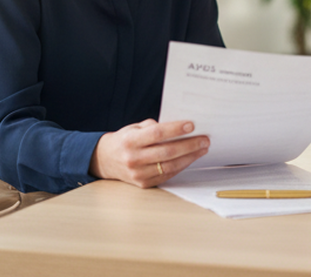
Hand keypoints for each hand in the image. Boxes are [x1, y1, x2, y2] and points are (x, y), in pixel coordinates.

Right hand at [89, 119, 208, 187]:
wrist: (105, 160)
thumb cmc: (124, 141)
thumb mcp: (134, 128)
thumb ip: (153, 127)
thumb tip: (178, 127)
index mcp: (130, 141)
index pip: (157, 134)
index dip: (175, 129)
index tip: (192, 125)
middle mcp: (133, 158)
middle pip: (167, 152)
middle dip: (189, 145)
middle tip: (205, 139)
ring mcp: (139, 174)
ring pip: (170, 166)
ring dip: (190, 157)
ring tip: (202, 149)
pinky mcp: (144, 184)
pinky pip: (167, 175)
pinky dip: (181, 166)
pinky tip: (190, 158)